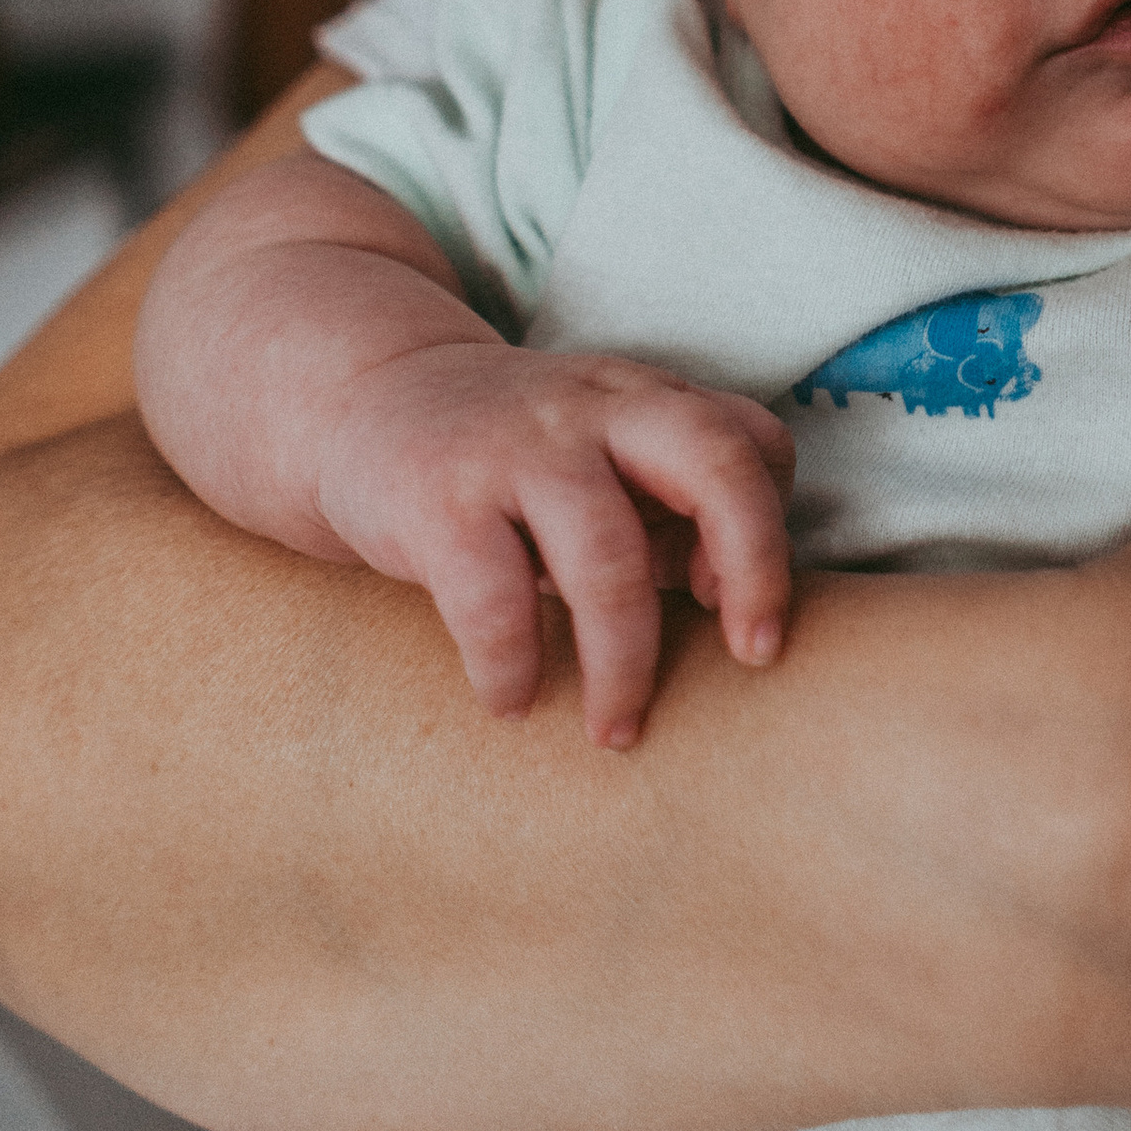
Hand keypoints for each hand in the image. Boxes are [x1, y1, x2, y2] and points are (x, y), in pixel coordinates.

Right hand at [313, 343, 795, 747]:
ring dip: (625, 663)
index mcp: (645, 401)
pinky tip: (512, 699)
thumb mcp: (603, 454)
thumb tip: (731, 602)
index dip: (768, 527)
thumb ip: (674, 507)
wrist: (361, 401)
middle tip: (754, 658)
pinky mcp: (438, 500)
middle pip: (713, 464)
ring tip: (614, 730)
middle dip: (755, 566)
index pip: (751, 441)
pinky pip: (494, 601)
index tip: (741, 611)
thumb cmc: (512, 459)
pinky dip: (513, 667)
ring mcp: (515, 449)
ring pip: (606, 557)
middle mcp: (593, 410)